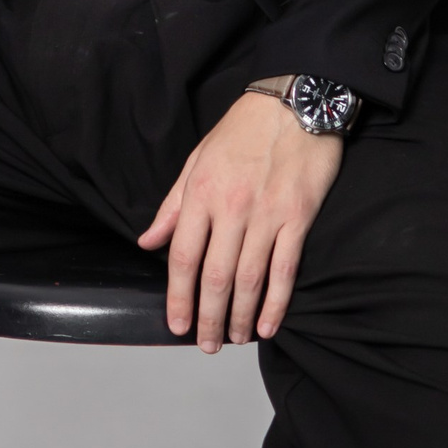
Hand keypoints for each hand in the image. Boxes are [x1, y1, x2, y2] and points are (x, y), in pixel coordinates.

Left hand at [138, 92, 343, 350]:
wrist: (295, 102)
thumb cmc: (243, 130)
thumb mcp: (197, 160)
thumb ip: (173, 205)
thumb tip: (149, 242)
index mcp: (201, 194)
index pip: (183, 257)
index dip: (178, 296)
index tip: (176, 323)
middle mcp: (231, 208)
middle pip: (214, 277)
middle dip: (207, 317)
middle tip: (205, 344)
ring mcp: (267, 216)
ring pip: (248, 279)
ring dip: (238, 316)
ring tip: (233, 339)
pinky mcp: (298, 218)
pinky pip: (284, 269)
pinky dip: (276, 302)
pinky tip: (267, 324)